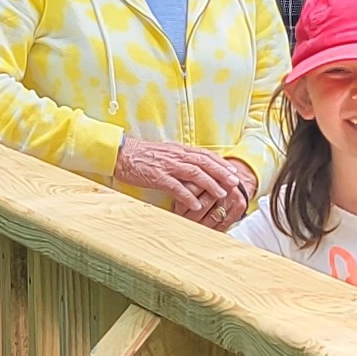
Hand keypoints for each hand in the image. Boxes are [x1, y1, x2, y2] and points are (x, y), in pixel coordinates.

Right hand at [113, 135, 253, 228]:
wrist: (121, 154)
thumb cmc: (142, 156)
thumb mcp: (165, 153)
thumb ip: (180, 158)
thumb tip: (195, 166)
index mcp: (179, 150)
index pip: (206, 155)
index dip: (221, 163)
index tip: (233, 172)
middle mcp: (176, 156)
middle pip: (205, 163)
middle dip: (222, 173)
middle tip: (235, 183)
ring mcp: (168, 166)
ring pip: (195, 174)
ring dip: (210, 184)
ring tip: (221, 194)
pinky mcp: (157, 177)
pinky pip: (176, 187)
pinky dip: (188, 196)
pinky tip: (197, 205)